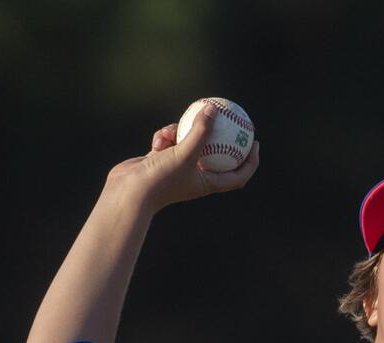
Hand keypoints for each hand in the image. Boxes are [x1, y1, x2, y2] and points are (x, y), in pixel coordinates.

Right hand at [105, 102, 261, 210]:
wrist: (129, 192)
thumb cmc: (161, 178)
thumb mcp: (184, 153)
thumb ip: (200, 132)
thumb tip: (212, 109)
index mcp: (207, 183)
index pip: (237, 175)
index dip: (250, 161)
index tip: (255, 142)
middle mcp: (194, 177)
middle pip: (216, 156)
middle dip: (223, 139)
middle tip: (231, 119)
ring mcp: (177, 169)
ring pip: (188, 143)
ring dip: (184, 133)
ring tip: (177, 128)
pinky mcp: (160, 161)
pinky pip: (169, 142)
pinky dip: (165, 136)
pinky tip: (160, 137)